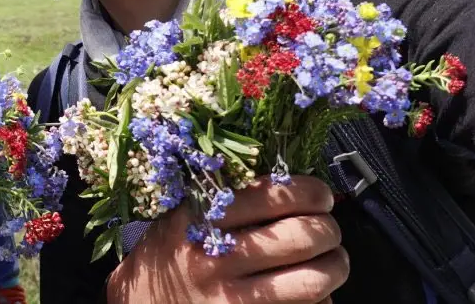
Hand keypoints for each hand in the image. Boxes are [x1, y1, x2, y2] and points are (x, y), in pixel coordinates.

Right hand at [106, 175, 348, 303]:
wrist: (140, 303)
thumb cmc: (170, 251)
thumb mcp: (183, 213)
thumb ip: (226, 195)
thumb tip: (292, 182)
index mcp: (202, 216)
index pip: (276, 195)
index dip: (311, 192)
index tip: (319, 196)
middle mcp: (217, 256)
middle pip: (304, 235)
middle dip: (329, 229)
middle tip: (326, 228)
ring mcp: (232, 297)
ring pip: (314, 280)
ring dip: (335, 266)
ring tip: (331, 260)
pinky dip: (320, 300)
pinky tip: (311, 292)